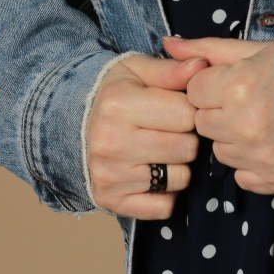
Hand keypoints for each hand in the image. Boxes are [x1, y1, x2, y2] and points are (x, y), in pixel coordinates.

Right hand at [85, 53, 204, 218]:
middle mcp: (110, 142)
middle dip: (186, 138)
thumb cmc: (116, 94)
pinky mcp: (111, 200)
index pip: (188, 114)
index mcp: (119, 104)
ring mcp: (109, 175)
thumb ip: (172, 70)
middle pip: (186, 148)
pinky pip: (163, 207)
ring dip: (178, 166)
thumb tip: (201, 66)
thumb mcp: (139, 71)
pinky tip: (152, 173)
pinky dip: (165, 193)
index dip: (191, 110)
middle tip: (170, 130)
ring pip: (180, 178)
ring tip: (160, 150)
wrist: (72, 125)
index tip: (178, 107)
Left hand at [164, 35, 273, 194]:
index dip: (214, 84)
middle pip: (202, 121)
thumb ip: (208, 49)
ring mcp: (256, 156)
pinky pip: (240, 175)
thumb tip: (168, 44)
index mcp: (239, 86)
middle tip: (252, 100)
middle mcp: (243, 124)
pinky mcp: (270, 180)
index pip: (195, 90)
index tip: (237, 80)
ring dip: (233, 137)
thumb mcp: (259, 50)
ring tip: (266, 121)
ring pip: (219, 150)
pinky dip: (251, 162)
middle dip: (220, 110)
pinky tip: (273, 143)